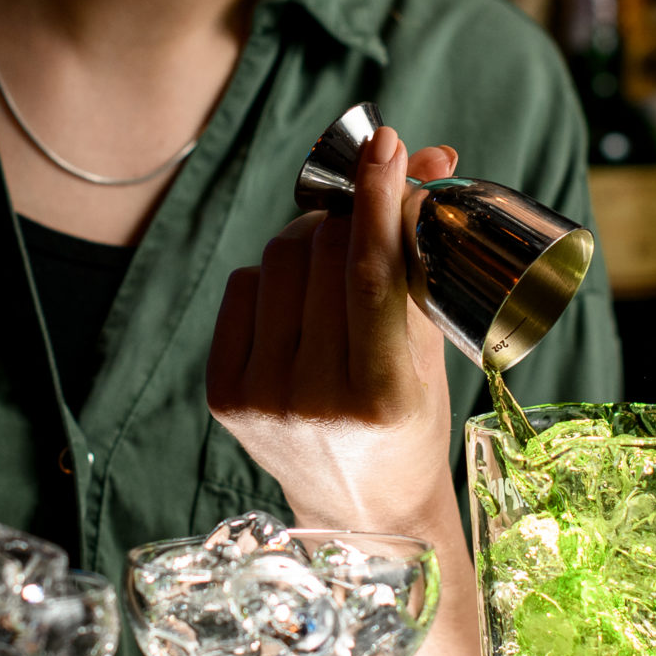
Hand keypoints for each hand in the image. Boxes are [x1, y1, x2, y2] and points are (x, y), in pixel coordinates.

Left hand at [206, 127, 459, 533]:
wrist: (358, 510)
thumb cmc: (410, 423)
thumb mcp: (432, 350)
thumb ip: (422, 256)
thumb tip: (430, 155)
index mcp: (383, 396)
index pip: (371, 274)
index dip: (376, 199)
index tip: (385, 145)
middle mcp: (314, 400)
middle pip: (320, 255)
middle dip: (348, 216)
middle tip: (368, 212)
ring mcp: (261, 399)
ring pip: (276, 261)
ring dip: (309, 239)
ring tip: (336, 261)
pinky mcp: (224, 394)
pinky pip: (242, 287)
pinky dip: (272, 275)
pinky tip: (297, 296)